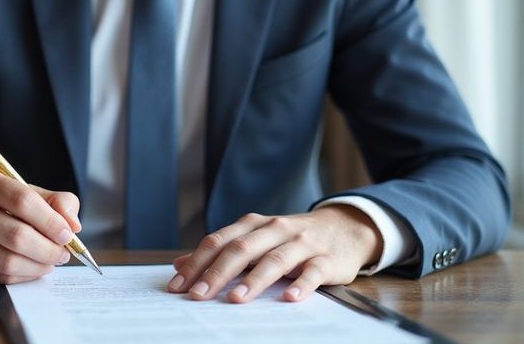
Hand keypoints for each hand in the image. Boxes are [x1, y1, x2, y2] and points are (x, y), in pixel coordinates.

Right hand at [0, 167, 80, 283]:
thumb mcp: (14, 191)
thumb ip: (50, 201)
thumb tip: (73, 223)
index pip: (23, 200)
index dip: (51, 220)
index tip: (68, 233)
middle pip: (18, 235)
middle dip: (49, 248)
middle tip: (64, 252)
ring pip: (9, 260)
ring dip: (39, 265)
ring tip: (51, 261)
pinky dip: (24, 275)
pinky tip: (33, 268)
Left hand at [167, 205, 382, 302]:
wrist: (344, 227)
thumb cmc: (291, 238)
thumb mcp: (255, 237)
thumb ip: (220, 250)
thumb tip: (180, 264)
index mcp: (254, 224)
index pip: (219, 241)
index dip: (197, 262)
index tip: (178, 285)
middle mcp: (276, 229)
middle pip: (242, 249)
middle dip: (218, 272)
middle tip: (199, 295)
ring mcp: (302, 244)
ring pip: (275, 260)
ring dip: (254, 280)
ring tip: (235, 299)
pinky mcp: (327, 259)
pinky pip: (313, 272)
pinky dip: (301, 284)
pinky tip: (289, 298)